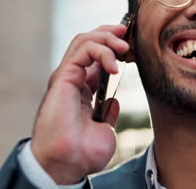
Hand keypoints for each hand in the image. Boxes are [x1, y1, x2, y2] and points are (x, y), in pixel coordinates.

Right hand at [30, 25, 128, 184]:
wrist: (69, 163)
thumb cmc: (83, 151)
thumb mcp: (105, 129)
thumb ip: (108, 112)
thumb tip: (114, 101)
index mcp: (82, 90)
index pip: (96, 56)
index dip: (113, 46)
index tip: (132, 46)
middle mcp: (73, 80)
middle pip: (89, 41)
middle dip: (111, 33)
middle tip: (129, 36)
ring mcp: (67, 77)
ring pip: (84, 40)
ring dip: (108, 38)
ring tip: (125, 49)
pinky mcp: (63, 77)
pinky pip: (81, 50)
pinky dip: (101, 51)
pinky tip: (114, 66)